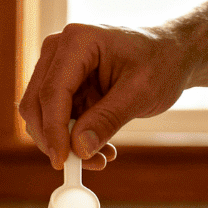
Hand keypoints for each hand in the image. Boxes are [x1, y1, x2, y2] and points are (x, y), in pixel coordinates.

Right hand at [18, 24, 198, 168]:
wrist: (171, 54)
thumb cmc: (161, 62)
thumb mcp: (141, 92)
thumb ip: (108, 119)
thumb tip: (79, 148)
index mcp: (77, 41)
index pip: (52, 92)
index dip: (53, 130)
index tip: (63, 161)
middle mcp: (59, 51)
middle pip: (36, 104)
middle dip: (54, 140)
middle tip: (82, 165)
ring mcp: (58, 68)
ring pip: (41, 116)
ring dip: (63, 143)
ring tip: (100, 157)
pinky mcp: (63, 87)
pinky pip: (56, 120)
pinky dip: (71, 139)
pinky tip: (99, 149)